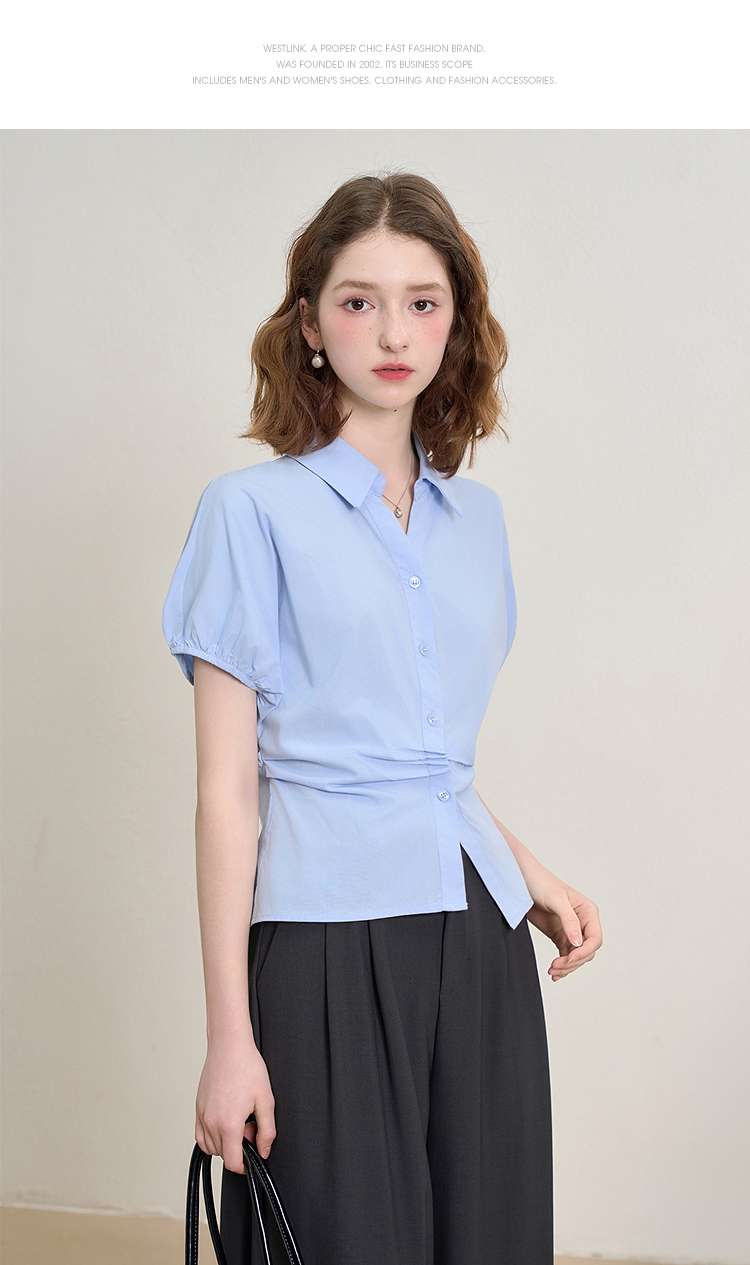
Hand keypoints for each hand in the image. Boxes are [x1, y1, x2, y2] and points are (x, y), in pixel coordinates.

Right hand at [195, 1031, 275, 1173]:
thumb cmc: (247, 1067)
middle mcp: (211, 1123)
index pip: (232, 1162)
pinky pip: (200, 1135)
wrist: (229, 1046)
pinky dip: (212, 1136)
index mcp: (228, 1124)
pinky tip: (225, 1121)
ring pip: (211, 1146)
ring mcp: (201, 1115)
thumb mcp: (266, 1100)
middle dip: (238, 1147)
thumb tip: (263, 1150)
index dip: (245, 1166)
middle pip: (223, 1154)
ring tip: (239, 1119)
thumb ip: (267, 1131)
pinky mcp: (197, 1108)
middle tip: (251, 1125)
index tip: (252, 1159)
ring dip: (225, 1141)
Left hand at [525, 874, 601, 981]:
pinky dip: (561, 965)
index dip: (584, 952)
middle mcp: (582, 922)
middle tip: (555, 967)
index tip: (569, 959)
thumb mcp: (556, 899)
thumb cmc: (540, 882)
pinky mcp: (559, 935)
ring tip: (552, 971)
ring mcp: (570, 930)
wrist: (520, 880)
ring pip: (576, 956)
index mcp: (588, 911)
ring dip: (566, 966)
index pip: (595, 939)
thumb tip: (578, 943)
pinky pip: (565, 955)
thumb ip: (569, 920)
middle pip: (586, 951)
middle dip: (573, 962)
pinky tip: (553, 972)